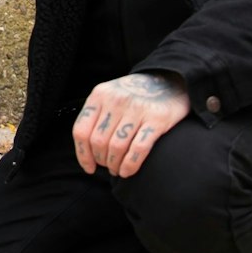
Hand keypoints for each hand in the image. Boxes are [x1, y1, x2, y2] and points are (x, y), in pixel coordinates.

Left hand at [73, 72, 190, 177]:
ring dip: (115, 165)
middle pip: (98, 141)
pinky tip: (128, 171)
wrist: (170, 80)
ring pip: (117, 147)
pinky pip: (138, 149)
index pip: (81, 130)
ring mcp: (137, 109)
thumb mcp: (110, 96)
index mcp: (100, 95)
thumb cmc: (135, 95)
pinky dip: (130, 165)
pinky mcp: (157, 119)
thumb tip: (86, 151)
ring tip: (118, 170)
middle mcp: (116, 100)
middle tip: (108, 167)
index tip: (89, 167)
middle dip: (101, 160)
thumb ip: (97, 116)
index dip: (83, 154)